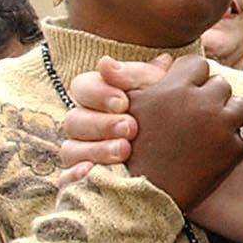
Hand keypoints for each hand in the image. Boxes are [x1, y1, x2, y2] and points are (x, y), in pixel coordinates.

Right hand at [58, 56, 169, 185]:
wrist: (175, 160)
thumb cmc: (164, 118)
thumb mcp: (159, 95)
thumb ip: (146, 78)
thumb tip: (140, 61)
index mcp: (97, 97)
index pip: (82, 87)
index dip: (98, 93)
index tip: (123, 101)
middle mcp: (83, 124)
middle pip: (74, 120)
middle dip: (101, 124)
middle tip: (130, 128)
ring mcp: (79, 153)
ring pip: (70, 150)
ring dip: (95, 149)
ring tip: (124, 152)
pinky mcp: (80, 180)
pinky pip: (66, 180)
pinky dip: (75, 177)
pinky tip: (93, 174)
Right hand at [123, 56, 242, 210]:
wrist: (145, 196)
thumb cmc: (131, 149)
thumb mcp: (132, 107)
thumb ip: (146, 78)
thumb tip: (165, 58)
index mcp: (175, 88)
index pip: (197, 64)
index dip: (191, 77)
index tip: (185, 90)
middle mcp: (201, 102)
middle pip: (220, 83)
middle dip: (210, 95)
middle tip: (197, 112)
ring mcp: (220, 126)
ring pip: (238, 104)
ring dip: (227, 114)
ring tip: (211, 128)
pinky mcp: (233, 150)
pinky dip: (237, 138)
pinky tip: (220, 145)